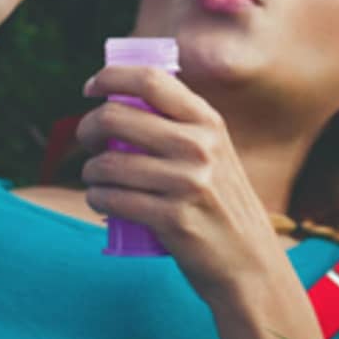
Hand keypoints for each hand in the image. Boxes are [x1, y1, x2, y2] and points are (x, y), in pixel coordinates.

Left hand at [76, 64, 284, 297]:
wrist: (250, 262)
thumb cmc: (222, 204)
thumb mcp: (216, 154)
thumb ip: (182, 126)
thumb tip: (120, 100)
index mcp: (208, 122)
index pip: (150, 80)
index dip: (111, 77)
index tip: (91, 88)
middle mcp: (199, 147)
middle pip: (116, 117)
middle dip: (88, 128)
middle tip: (88, 140)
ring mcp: (186, 183)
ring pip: (107, 163)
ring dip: (90, 171)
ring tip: (94, 178)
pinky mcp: (173, 219)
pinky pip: (112, 198)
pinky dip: (96, 198)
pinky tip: (99, 199)